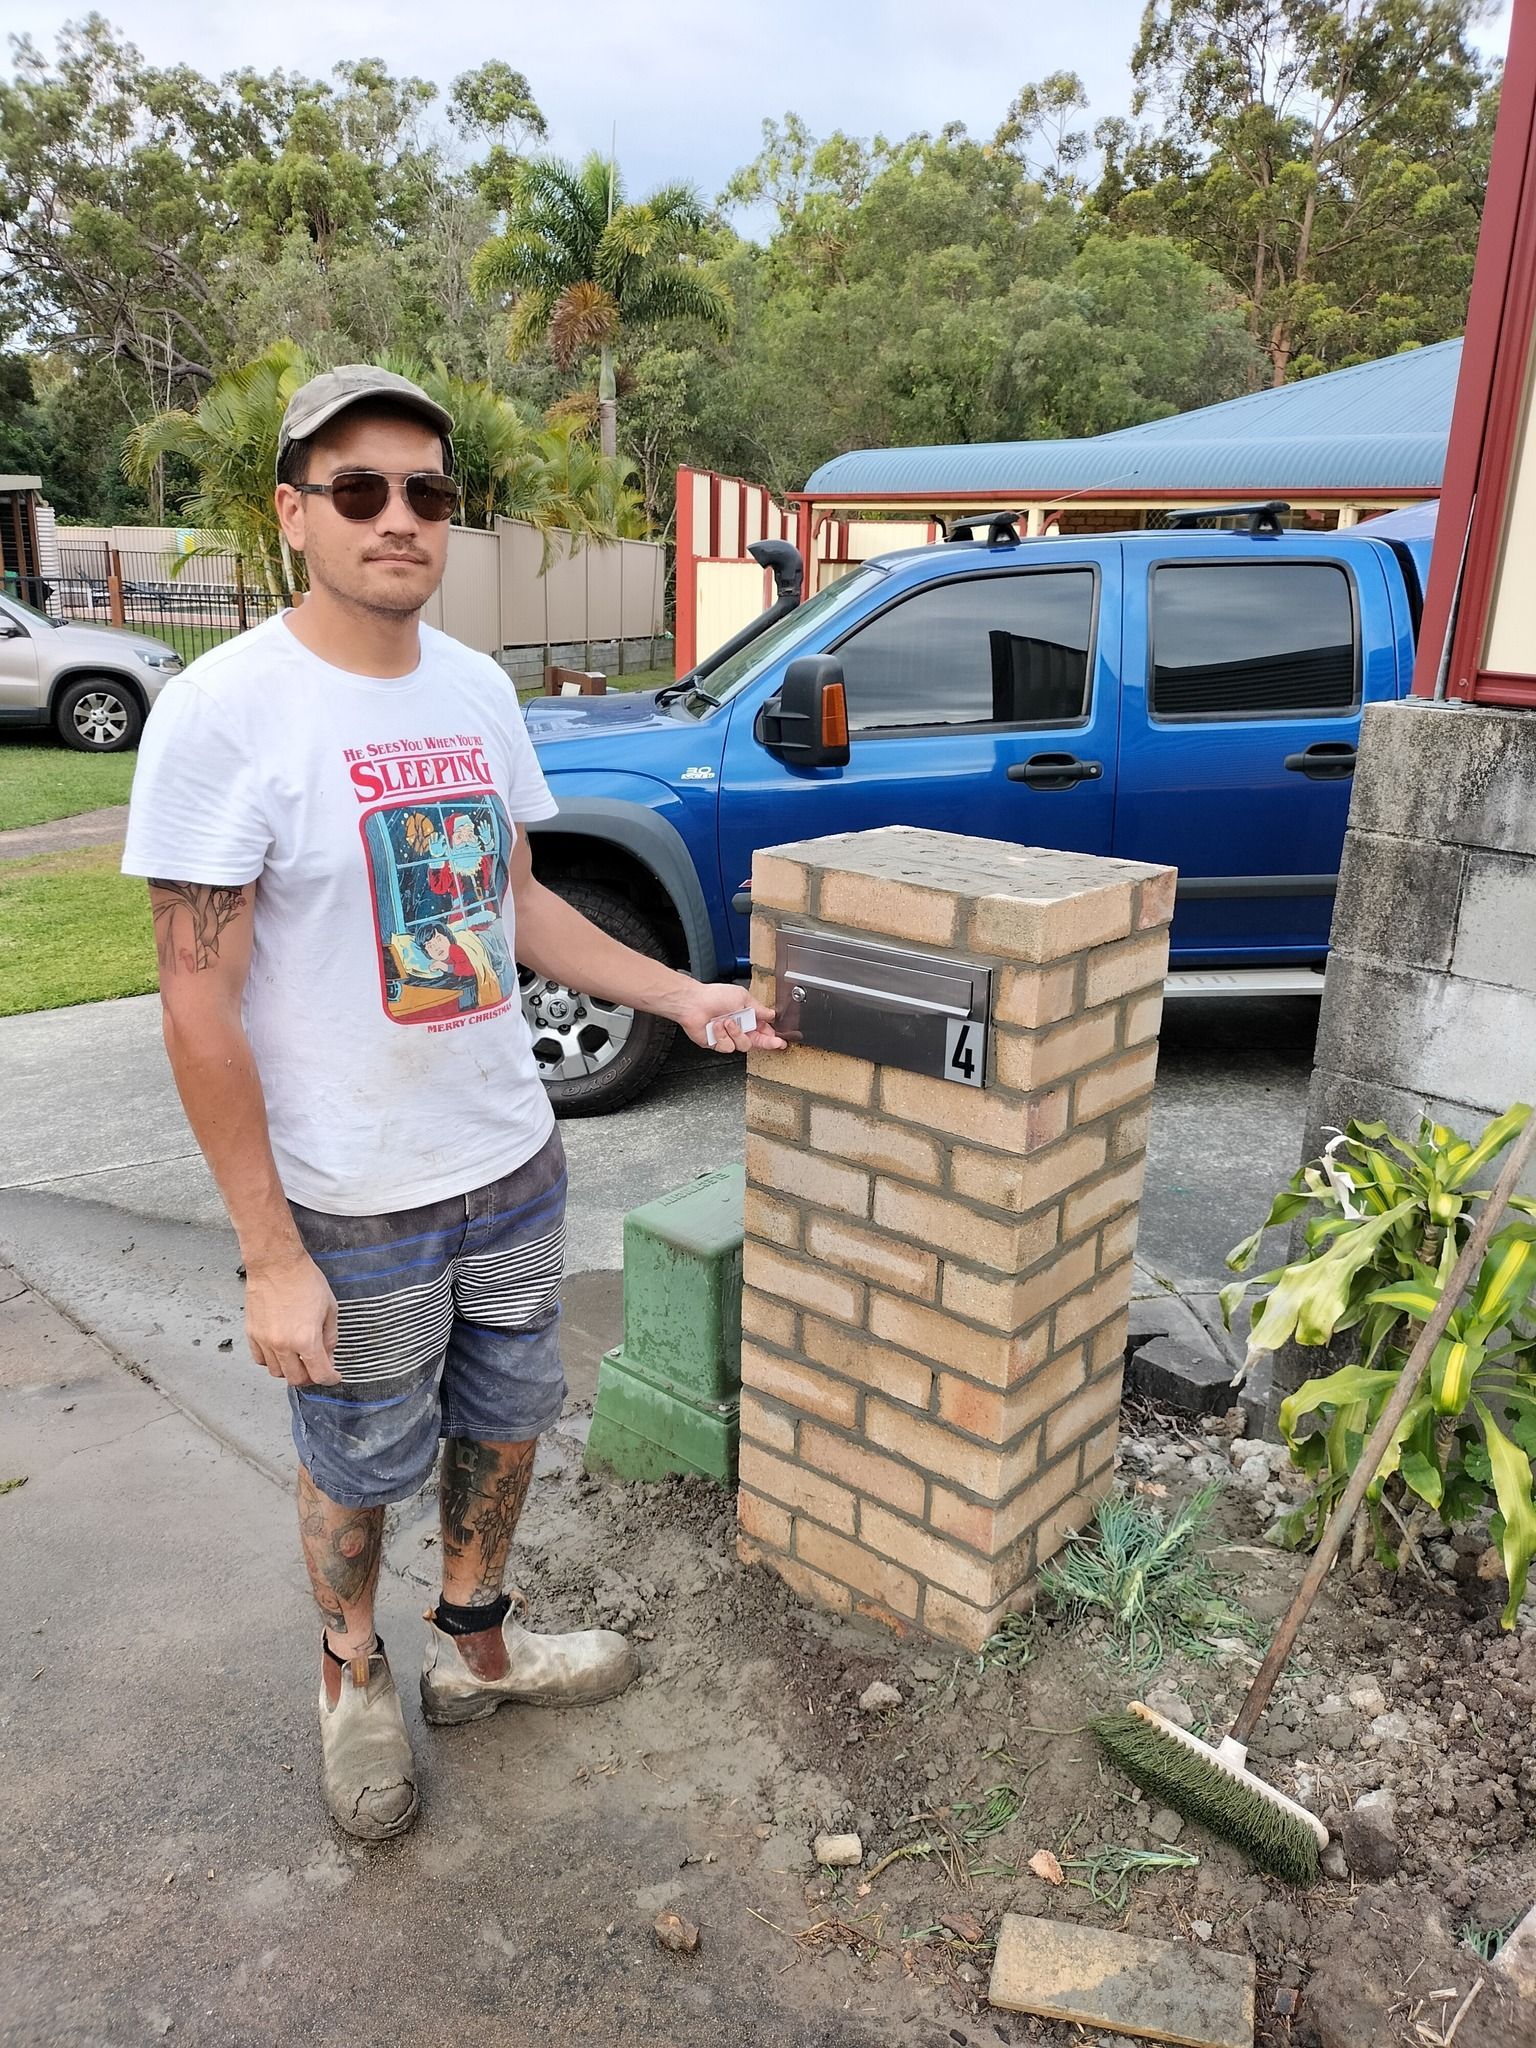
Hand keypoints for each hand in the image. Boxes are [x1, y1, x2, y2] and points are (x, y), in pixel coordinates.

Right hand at [244, 1248, 340, 1386]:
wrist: (276, 1264)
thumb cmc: (304, 1280)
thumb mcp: (329, 1308)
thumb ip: (329, 1337)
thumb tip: (328, 1355)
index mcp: (306, 1339)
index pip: (319, 1374)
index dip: (330, 1379)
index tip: (334, 1376)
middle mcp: (283, 1345)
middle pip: (296, 1379)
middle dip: (310, 1377)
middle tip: (317, 1368)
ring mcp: (265, 1341)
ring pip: (276, 1372)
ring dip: (290, 1370)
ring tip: (298, 1359)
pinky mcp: (252, 1334)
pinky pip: (260, 1359)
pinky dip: (271, 1361)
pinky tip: (281, 1351)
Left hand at [670, 980, 786, 1055]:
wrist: (694, 1003)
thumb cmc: (715, 996)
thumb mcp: (743, 998)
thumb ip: (759, 1009)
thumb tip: (771, 1014)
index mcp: (746, 1016)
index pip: (764, 1030)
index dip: (773, 1036)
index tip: (781, 1040)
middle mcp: (738, 1028)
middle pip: (757, 1041)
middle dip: (768, 1042)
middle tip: (775, 1042)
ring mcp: (728, 1037)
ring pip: (743, 1045)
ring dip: (736, 1032)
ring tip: (726, 1021)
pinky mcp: (718, 1044)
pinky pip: (728, 1047)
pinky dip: (722, 1035)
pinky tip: (716, 1026)